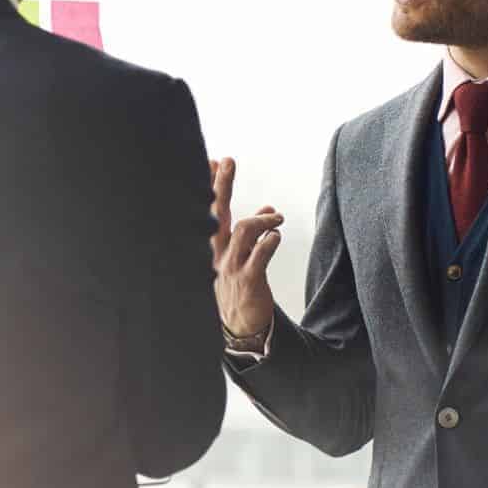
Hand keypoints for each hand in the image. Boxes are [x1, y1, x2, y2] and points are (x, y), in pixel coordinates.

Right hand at [209, 158, 282, 337]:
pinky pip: (261, 253)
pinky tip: (276, 237)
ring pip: (244, 230)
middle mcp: (218, 253)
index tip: (214, 161)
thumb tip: (269, 209)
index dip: (210, 185)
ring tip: (277, 218)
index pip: (209, 210)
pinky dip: (271, 240)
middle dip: (221, 185)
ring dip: (264, 218)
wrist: (240, 327)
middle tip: (228, 161)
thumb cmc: (240, 288)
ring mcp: (231, 266)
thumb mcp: (241, 258)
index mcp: (214, 246)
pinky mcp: (249, 279)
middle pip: (217, 213)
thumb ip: (254, 233)